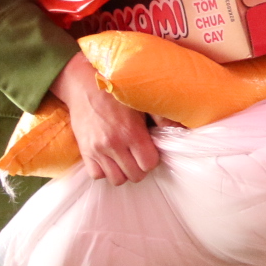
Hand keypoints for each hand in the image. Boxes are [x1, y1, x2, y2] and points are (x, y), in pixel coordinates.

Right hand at [51, 53, 158, 185]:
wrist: (84, 86)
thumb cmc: (116, 92)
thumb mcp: (142, 101)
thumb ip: (161, 118)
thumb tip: (181, 129)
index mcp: (132, 132)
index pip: (148, 163)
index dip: (152, 159)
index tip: (150, 151)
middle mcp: (114, 144)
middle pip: (134, 175)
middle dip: (140, 168)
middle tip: (138, 156)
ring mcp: (98, 150)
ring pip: (116, 179)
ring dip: (123, 172)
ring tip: (124, 159)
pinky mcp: (85, 152)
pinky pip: (96, 175)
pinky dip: (104, 171)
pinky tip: (109, 159)